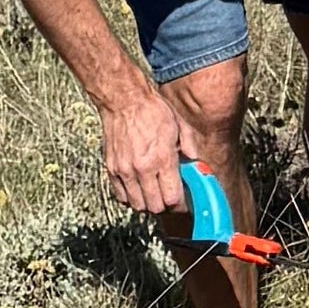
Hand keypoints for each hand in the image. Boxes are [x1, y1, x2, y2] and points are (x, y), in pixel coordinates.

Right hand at [99, 83, 192, 220]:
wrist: (124, 100)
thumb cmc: (152, 111)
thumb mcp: (180, 127)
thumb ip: (190, 148)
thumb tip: (197, 164)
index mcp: (162, 159)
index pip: (172, 199)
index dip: (180, 205)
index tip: (183, 201)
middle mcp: (142, 169)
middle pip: (155, 207)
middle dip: (166, 206)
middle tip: (170, 197)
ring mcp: (124, 170)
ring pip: (137, 205)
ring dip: (148, 204)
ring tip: (154, 193)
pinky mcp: (111, 169)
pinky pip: (121, 196)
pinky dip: (130, 198)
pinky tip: (138, 189)